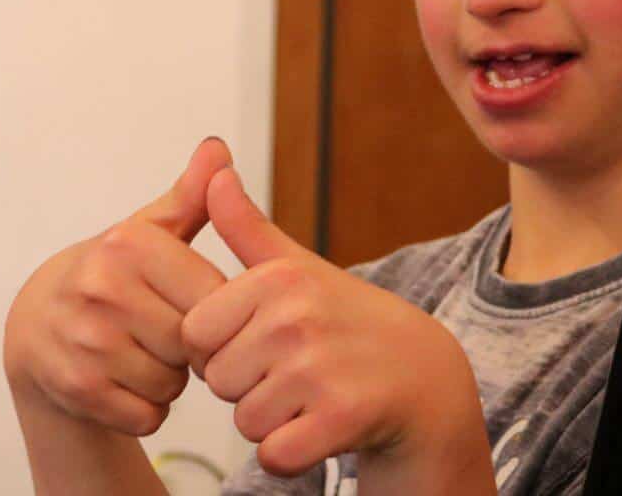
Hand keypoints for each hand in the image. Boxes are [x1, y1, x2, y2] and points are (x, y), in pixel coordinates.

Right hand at [4, 138, 233, 436]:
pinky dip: (144, 409)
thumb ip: (191, 197)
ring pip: (173, 385)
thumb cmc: (111, 277)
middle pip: (194, 345)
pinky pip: (148, 416)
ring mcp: (86, 340)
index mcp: (128, 244)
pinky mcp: (77, 388)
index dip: (214, 313)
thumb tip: (218, 149)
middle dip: (189, 349)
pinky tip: (124, 383)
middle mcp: (102, 288)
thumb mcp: (148, 232)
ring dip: (167, 381)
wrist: (36, 326)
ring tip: (142, 355)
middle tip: (163, 333)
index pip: (214, 297)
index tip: (192, 307)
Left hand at [184, 167, 489, 479]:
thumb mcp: (298, 267)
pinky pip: (274, 456)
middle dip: (247, 388)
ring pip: (245, 422)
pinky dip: (292, 454)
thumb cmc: (348, 323)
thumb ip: (246, 226)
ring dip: (273, 422)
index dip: (222, 348)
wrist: (427, 380)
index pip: (195, 334)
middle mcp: (296, 318)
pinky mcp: (342, 418)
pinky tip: (322, 428)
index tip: (263, 341)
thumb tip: (212, 166)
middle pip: (218, 381)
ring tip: (312, 397)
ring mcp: (320, 368)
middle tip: (295, 372)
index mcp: (277, 280)